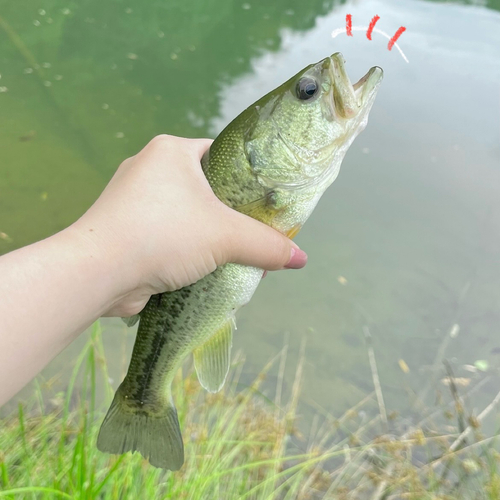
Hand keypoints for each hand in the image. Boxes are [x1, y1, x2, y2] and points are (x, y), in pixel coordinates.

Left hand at [71, 135, 307, 317]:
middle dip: (229, 215)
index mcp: (171, 151)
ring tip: (232, 255)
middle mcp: (149, 168)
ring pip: (186, 214)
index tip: (264, 203)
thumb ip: (266, 245)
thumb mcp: (225, 236)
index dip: (246, 179)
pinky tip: (202, 267)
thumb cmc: (163, 234)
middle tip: (252, 234)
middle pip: (205, 189)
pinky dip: (185, 248)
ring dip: (208, 235)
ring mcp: (133, 200)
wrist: (97, 272)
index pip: (220, 156)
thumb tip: (300, 260)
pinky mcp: (125, 228)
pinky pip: (167, 233)